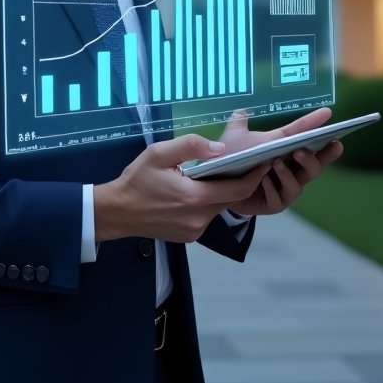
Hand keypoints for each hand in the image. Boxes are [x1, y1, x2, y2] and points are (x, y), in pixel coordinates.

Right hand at [93, 133, 271, 243]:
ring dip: (220, 192)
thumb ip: (191, 146)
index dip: (255, 175)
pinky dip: (206, 202)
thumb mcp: (159, 153)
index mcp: (194, 197)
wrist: (117, 212)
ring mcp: (194, 230)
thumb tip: (221, 147)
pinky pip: (206, 216)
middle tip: (243, 162)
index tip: (265, 161)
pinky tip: (195, 190)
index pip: (238, 189)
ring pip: (218, 207)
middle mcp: (199, 218)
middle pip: (230, 198)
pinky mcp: (189, 236)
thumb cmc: (137, 180)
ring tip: (214, 174)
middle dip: (238, 181)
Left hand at [217, 108, 342, 217]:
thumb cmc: (233, 158)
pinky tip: (263, 181)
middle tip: (301, 150)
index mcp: (286, 151)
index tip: (330, 119)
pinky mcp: (273, 204)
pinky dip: (272, 189)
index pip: (306, 139)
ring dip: (288, 174)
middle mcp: (291, 170)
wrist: (217, 184)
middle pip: (313, 167)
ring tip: (276, 163)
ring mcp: (283, 189)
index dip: (319, 130)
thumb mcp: (235, 136)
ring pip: (298, 186)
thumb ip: (240, 121)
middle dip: (313, 159)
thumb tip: (242, 108)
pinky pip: (278, 200)